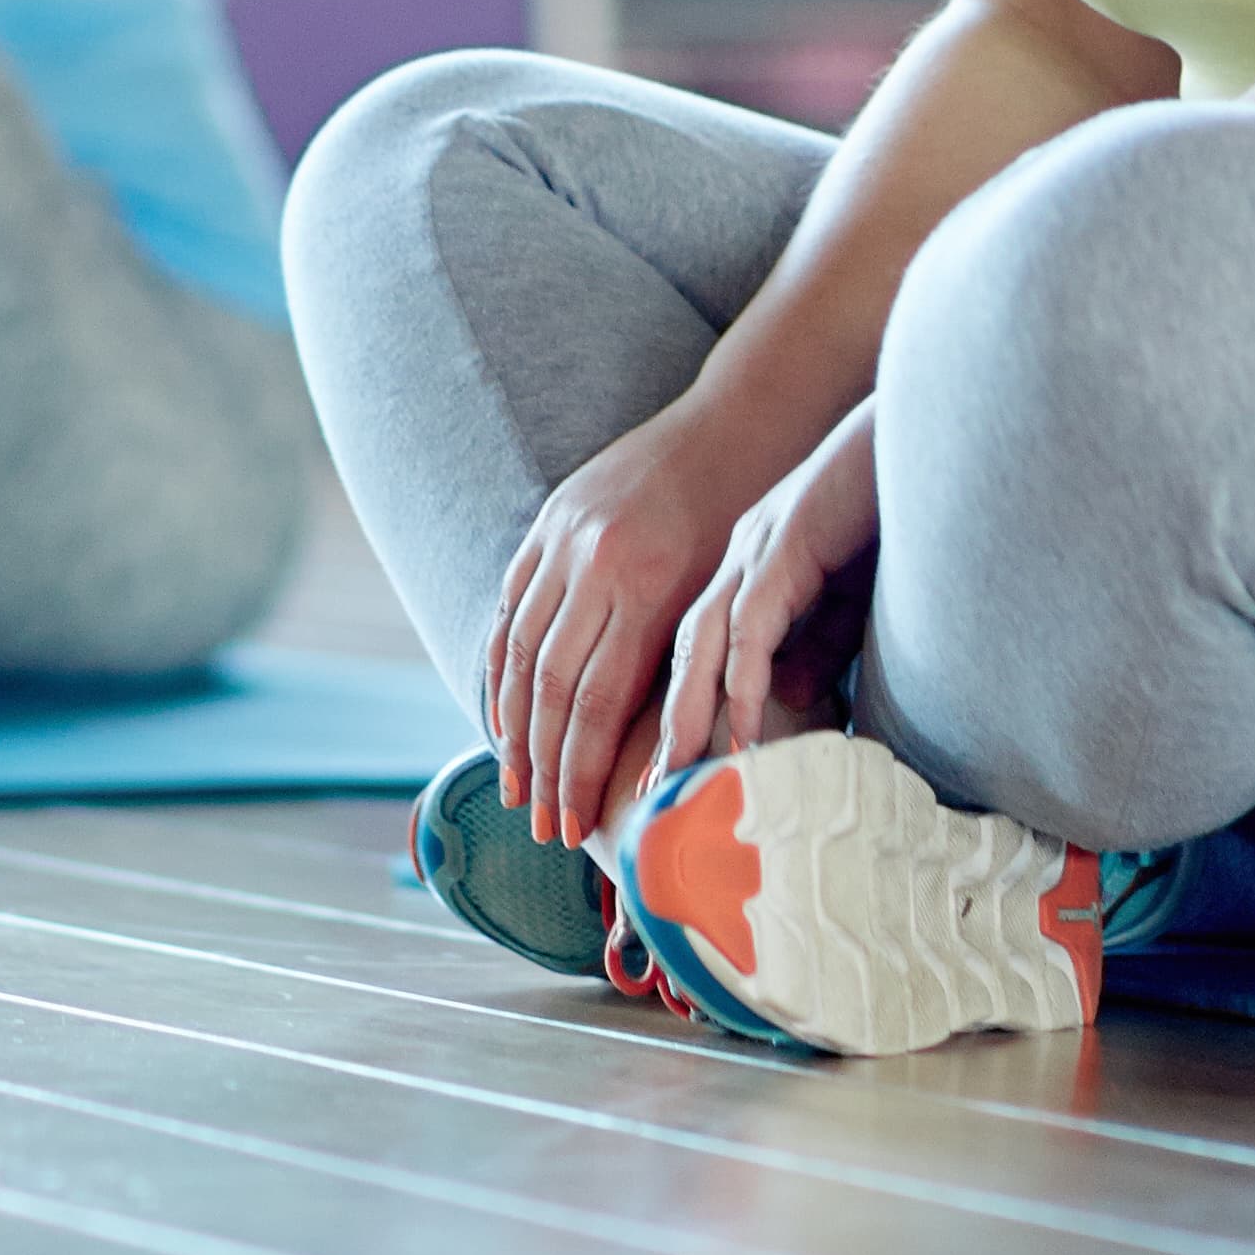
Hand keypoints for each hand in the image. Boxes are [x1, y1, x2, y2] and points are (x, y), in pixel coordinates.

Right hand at [485, 396, 793, 850]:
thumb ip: (689, 670)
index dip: (578, 773)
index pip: (595, 704)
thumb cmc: (754, 523)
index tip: (574, 829)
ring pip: (518, 649)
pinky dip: (500, 664)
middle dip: (540, 766)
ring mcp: (563, 537)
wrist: (736, 424)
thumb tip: (666, 764)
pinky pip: (512, 604)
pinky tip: (502, 710)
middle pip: (547, 686)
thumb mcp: (731, 599)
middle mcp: (594, 563)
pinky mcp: (549, 521)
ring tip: (513, 784)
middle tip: (539, 825)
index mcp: (647, 587)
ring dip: (511, 726)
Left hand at [656, 398, 877, 780]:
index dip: (665, 708)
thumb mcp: (848, 595)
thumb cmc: (894, 506)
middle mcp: (738, 554)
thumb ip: (812, 641)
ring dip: (684, 714)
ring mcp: (760, 545)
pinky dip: (747, 682)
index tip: (640, 775)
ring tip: (670, 780)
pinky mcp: (793, 540)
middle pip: (679, 648)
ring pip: (703, 641)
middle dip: (652, 722)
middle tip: (634, 794)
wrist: (927, 424)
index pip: (685, 646)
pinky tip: (744, 733)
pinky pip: (758, 624)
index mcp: (743, 564)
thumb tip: (780, 697)